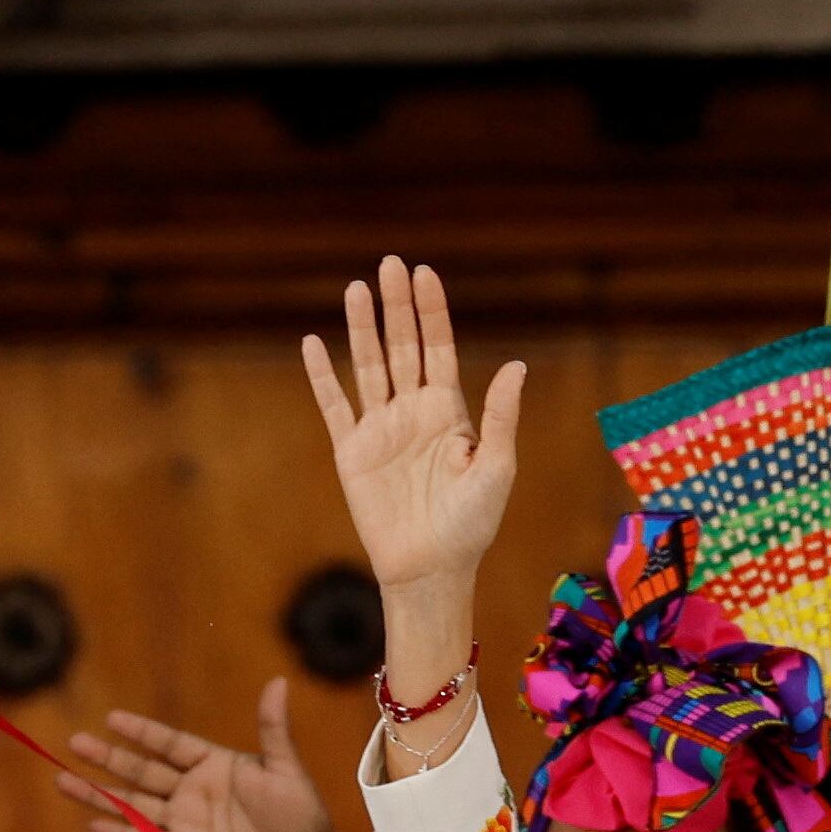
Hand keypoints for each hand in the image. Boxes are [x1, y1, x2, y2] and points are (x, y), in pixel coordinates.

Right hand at [61, 679, 333, 831]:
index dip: (142, 732)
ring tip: (63, 781)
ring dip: (100, 794)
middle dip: (108, 758)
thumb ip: (274, 730)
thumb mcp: (287, 770)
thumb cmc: (301, 816)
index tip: (113, 719)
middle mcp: (192, 791)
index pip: (170, 744)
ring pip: (135, 805)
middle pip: (142, 771)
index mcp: (213, 764)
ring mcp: (185, 823)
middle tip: (74, 742)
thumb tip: (279, 681)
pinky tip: (93, 824)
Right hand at [305, 259, 524, 601]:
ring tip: (356, 288)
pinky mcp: (352, 451)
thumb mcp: (495, 467)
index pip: (439, 349)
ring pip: (369, 366)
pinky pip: (334, 405)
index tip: (424, 273)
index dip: (432, 312)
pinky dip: (323, 375)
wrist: (431, 569)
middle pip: (402, 347)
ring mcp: (381, 429)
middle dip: (396, 306)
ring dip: (362, 328)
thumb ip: (500, 416)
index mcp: (450, 412)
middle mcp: (413, 412)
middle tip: (389, 263)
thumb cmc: (471, 525)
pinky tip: (313, 342)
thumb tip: (517, 365)